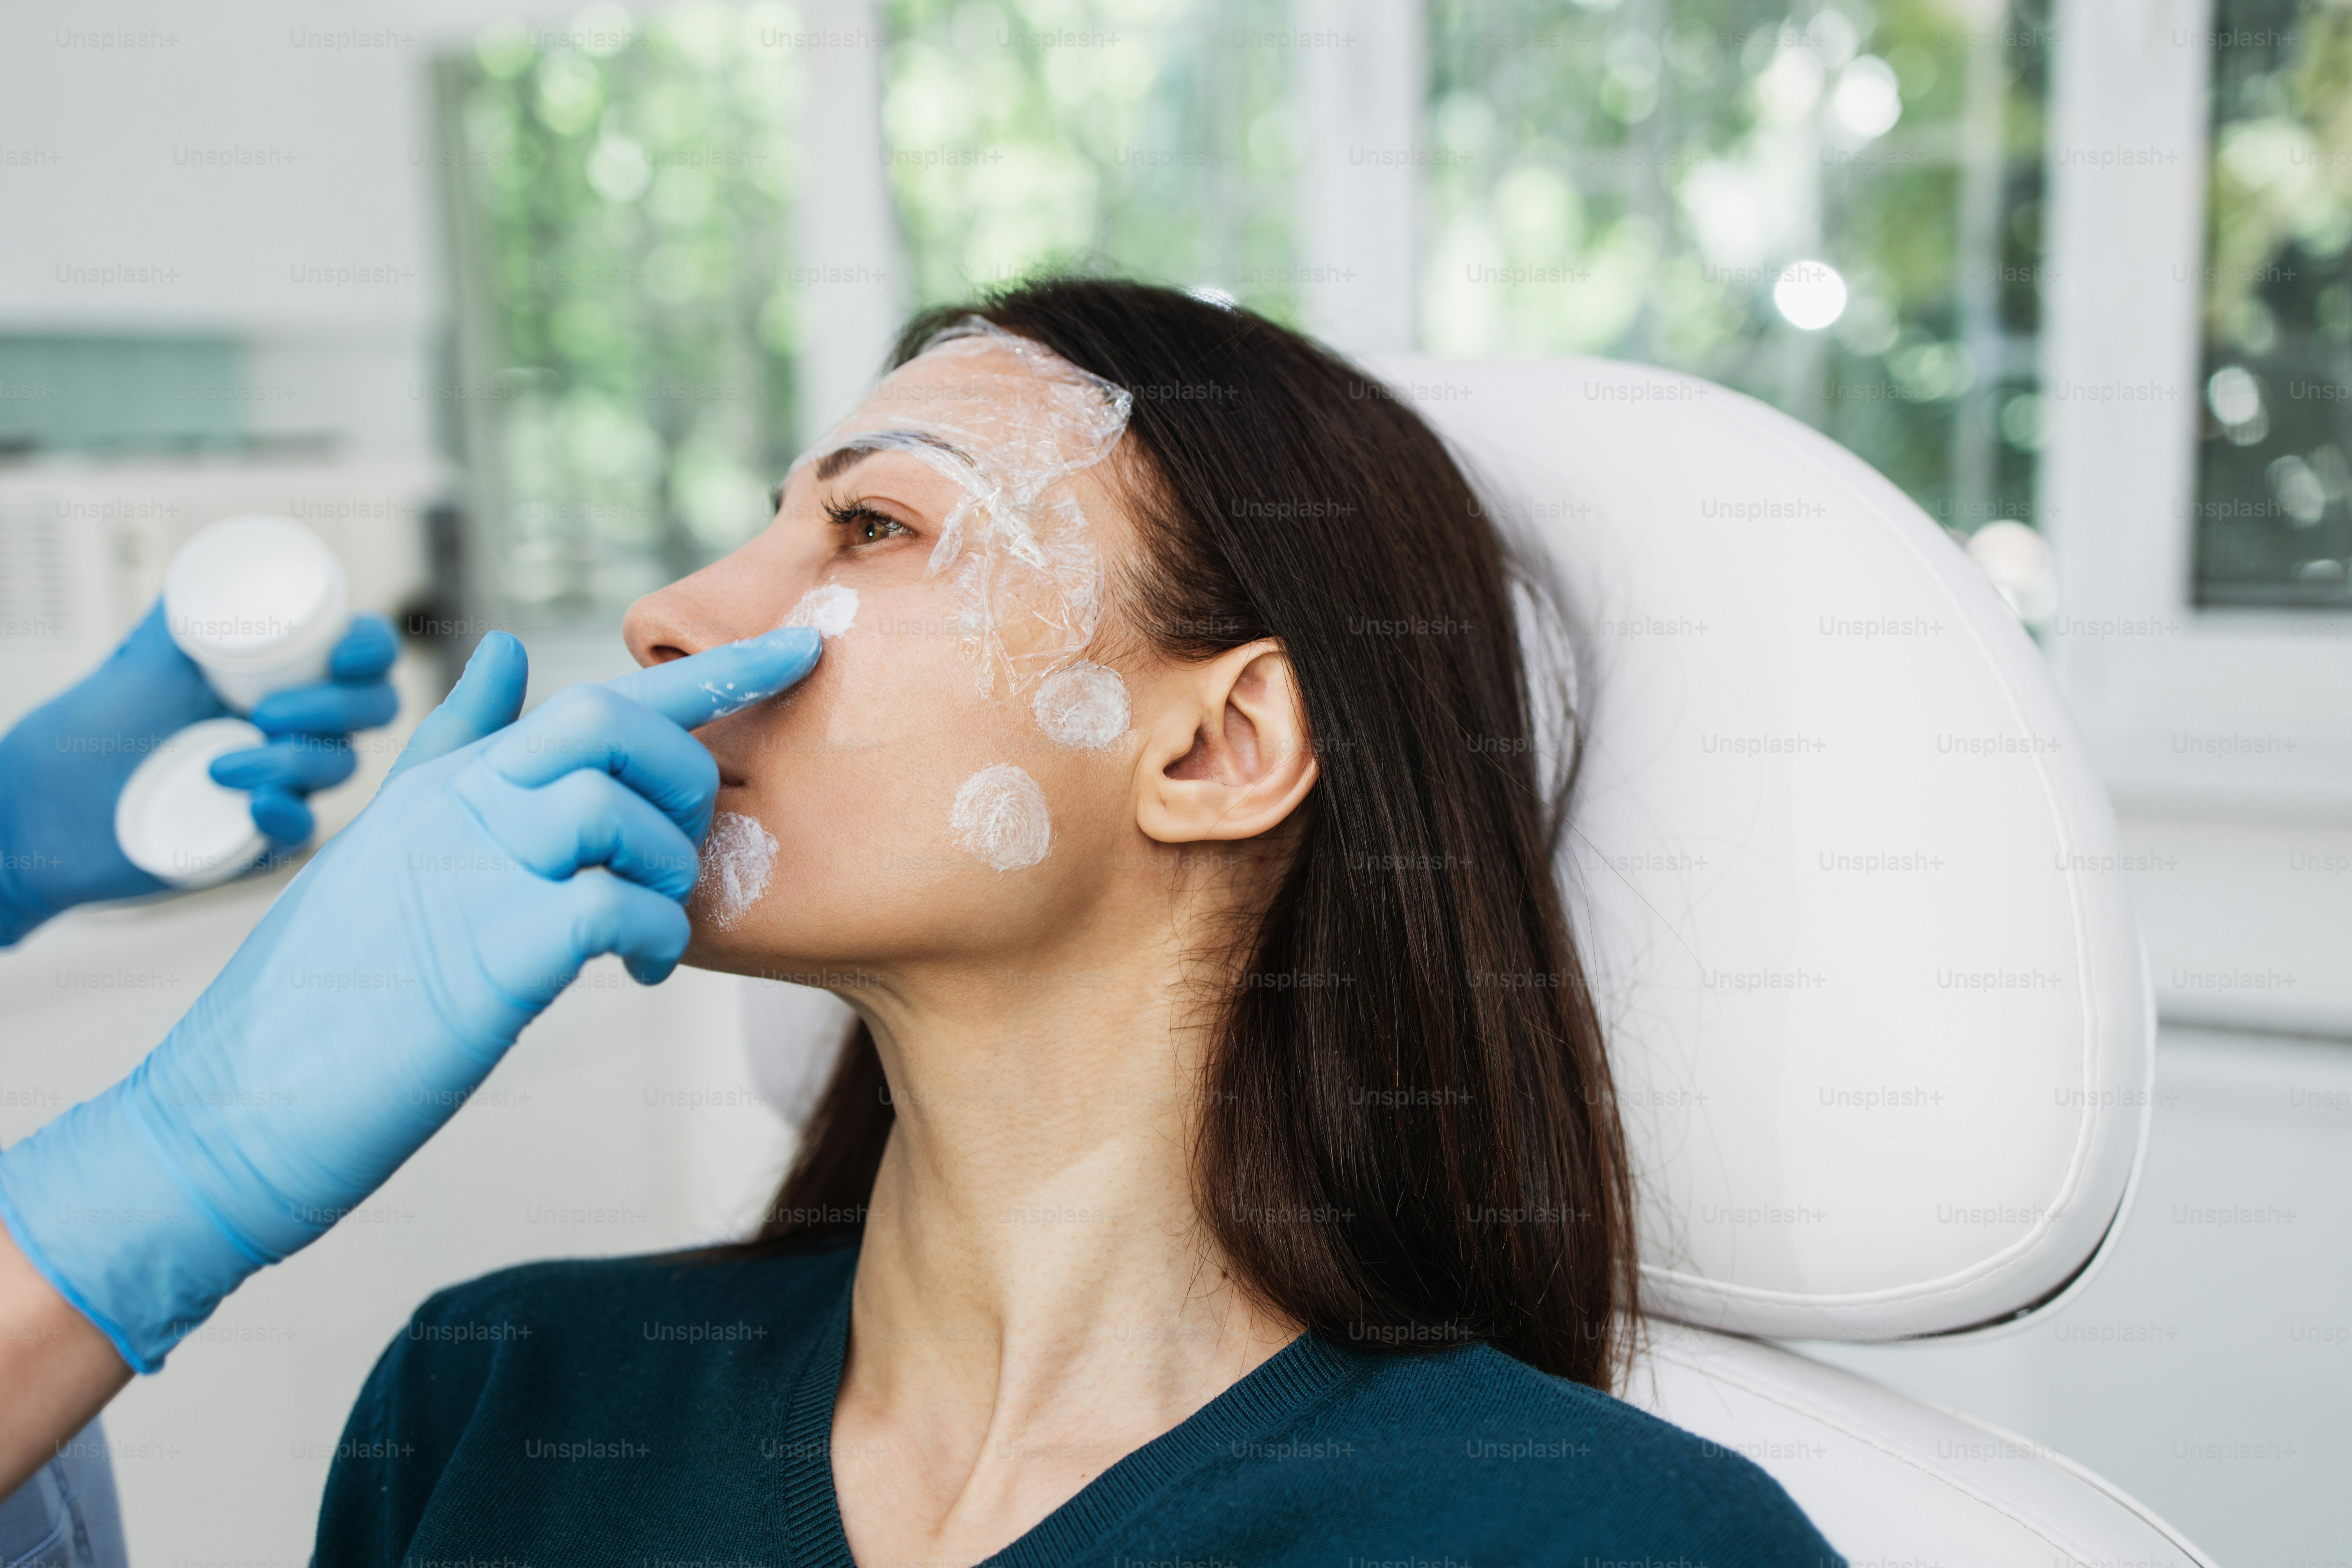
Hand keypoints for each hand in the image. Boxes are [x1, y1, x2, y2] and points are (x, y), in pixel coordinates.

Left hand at [0, 601, 399, 944]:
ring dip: (296, 763)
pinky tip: (251, 808)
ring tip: (219, 767)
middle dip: (337, 708)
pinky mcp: (265, 835)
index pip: (360, 654)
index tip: (345, 655)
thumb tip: (221, 559)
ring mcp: (284, 780)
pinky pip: (307, 831)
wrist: (39, 811)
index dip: (373, 649)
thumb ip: (186, 612)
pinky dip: (289, 818)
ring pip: (342, 766)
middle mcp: (293, 725)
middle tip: (268, 713)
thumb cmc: (85, 734)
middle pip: (373, 710)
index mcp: (277, 674)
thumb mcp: (140, 658)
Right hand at [0, 626, 820, 1371]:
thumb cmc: (324, 993)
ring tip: (645, 932)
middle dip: (681, 774)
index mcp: (445, 784)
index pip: (584, 694)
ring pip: (617, 804)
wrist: (232, 1112)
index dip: (713, 670)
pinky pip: (613, 903)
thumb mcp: (387, 849)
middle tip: (675, 856)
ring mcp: (470, 872)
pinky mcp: (488, 953)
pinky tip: (638, 972)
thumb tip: (504, 653)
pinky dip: (653, 936)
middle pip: (609, 720)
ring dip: (665, 870)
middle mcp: (458, 807)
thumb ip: (453, 749)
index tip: (799, 649)